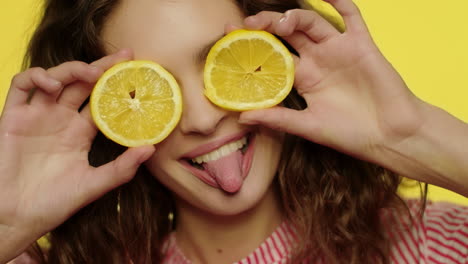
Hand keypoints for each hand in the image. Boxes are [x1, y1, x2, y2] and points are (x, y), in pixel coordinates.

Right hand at [0, 50, 154, 261]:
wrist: (16, 218)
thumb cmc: (54, 203)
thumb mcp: (93, 185)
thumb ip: (121, 168)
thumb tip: (151, 149)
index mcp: (80, 132)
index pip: (102, 100)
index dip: (117, 85)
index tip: (137, 71)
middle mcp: (60, 119)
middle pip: (82, 83)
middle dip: (102, 67)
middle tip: (124, 57)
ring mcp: (37, 116)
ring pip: (56, 79)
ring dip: (72, 69)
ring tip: (91, 73)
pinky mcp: (13, 117)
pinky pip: (21, 86)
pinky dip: (36, 77)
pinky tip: (53, 83)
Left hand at [238, 0, 425, 168]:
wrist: (390, 136)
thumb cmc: (350, 134)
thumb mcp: (307, 126)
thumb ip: (277, 118)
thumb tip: (241, 118)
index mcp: (303, 79)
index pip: (272, 56)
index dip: (253, 46)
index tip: (229, 37)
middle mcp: (318, 61)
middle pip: (288, 35)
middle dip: (267, 26)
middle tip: (248, 25)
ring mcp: (339, 50)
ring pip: (312, 22)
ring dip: (294, 17)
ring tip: (280, 24)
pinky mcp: (361, 44)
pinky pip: (351, 16)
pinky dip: (339, 1)